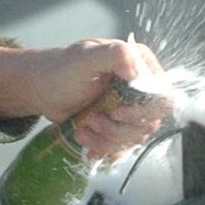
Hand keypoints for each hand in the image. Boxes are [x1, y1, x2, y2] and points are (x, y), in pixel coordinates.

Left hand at [0, 38, 169, 158]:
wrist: (41, 89)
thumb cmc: (59, 70)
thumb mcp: (85, 57)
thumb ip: (114, 55)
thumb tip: (138, 70)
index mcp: (139, 65)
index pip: (162, 96)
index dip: (144, 110)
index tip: (117, 112)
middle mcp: (139, 87)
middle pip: (150, 121)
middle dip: (119, 128)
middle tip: (93, 119)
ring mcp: (129, 108)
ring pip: (135, 137)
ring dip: (107, 139)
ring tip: (83, 128)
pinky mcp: (118, 125)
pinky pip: (122, 146)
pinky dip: (103, 148)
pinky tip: (86, 140)